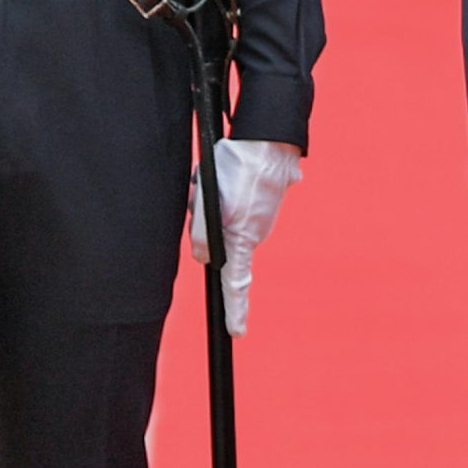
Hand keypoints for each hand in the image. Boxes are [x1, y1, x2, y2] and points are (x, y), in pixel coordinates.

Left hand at [187, 139, 301, 334]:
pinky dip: (223, 186)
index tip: (236, 331)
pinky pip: (233, 199)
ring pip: (222, 217)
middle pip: (218, 240)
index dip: (235, 309)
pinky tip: (226, 166)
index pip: (237, 283)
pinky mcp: (262, 196)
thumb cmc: (239, 167)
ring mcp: (261, 214)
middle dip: (201, 223)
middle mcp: (255, 230)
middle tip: (197, 190)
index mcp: (244, 237)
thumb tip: (203, 256)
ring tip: (214, 174)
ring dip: (210, 199)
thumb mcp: (210, 202)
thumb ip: (202, 235)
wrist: (269, 135)